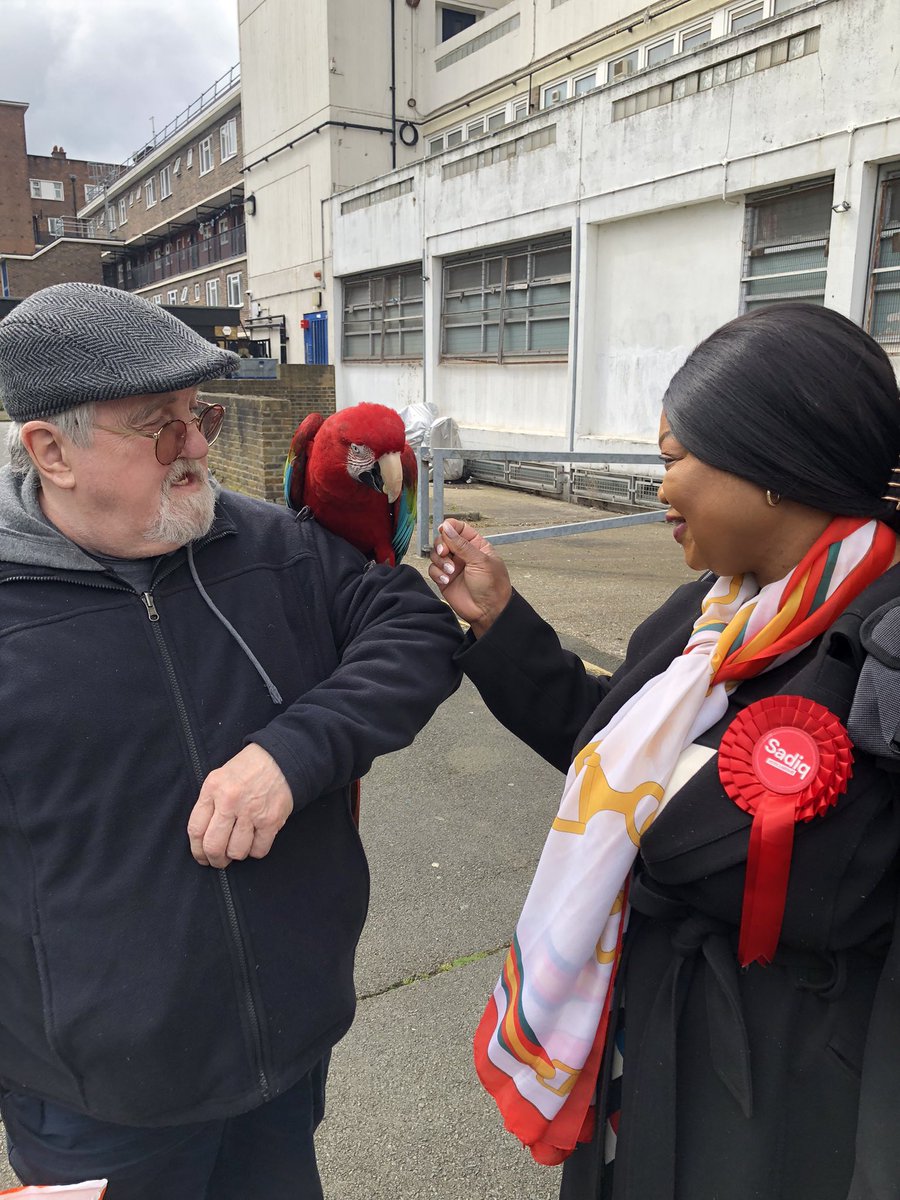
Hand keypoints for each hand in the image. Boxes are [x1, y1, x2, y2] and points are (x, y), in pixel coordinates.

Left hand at [187, 743, 293, 866]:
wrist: (279, 758)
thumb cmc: (246, 770)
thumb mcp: (218, 778)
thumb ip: (208, 805)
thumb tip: (202, 839)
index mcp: (213, 789)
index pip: (196, 830)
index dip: (196, 850)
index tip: (201, 857)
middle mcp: (230, 801)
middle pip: (214, 846)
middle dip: (215, 860)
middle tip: (218, 861)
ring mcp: (251, 812)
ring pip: (236, 852)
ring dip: (236, 855)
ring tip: (239, 847)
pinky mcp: (271, 820)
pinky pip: (258, 850)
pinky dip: (255, 850)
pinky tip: (255, 840)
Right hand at [428, 518, 511, 636]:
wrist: (488, 612)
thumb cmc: (493, 586)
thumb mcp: (480, 561)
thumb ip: (461, 544)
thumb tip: (447, 527)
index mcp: (475, 545)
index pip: (459, 528)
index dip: (449, 527)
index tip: (443, 530)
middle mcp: (463, 554)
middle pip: (443, 539)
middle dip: (441, 545)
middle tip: (444, 552)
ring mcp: (453, 566)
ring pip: (435, 554)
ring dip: (440, 561)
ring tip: (450, 571)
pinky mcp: (445, 579)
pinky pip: (433, 570)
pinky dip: (437, 573)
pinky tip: (447, 580)